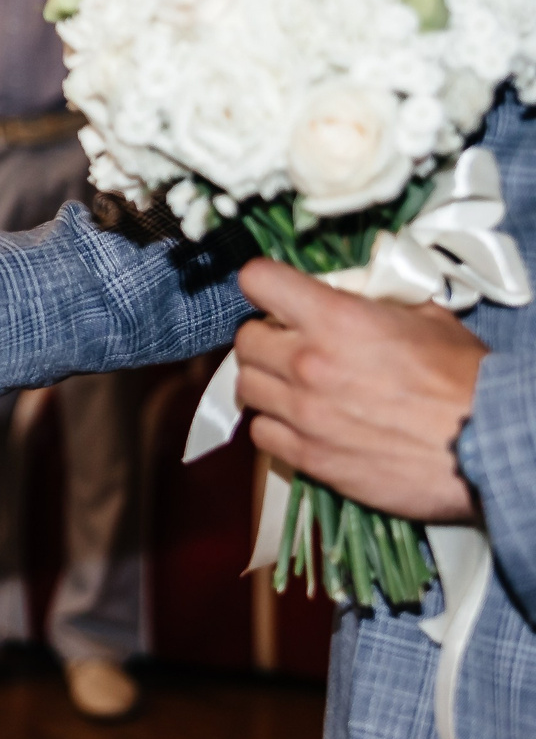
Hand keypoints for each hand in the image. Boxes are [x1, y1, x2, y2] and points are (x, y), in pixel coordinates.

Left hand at [235, 259, 484, 523]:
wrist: (492, 445)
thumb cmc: (468, 380)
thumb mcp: (428, 317)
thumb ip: (377, 302)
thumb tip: (354, 293)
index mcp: (335, 318)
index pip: (258, 280)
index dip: (265, 284)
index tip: (275, 294)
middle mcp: (308, 362)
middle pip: (245, 339)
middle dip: (266, 337)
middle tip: (292, 345)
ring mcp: (304, 413)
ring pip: (245, 386)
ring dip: (266, 382)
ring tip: (295, 385)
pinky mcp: (310, 457)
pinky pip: (262, 434)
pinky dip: (275, 426)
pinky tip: (302, 423)